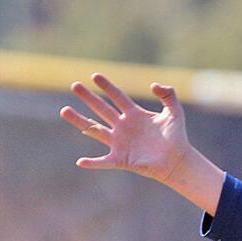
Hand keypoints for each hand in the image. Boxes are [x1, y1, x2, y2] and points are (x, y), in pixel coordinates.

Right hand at [60, 73, 192, 182]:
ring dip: (80, 121)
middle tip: (74, 85)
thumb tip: (153, 84)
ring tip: (64, 110)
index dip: (108, 86)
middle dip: (88, 97)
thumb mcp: (175, 113)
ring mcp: (120, 142)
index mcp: (134, 114)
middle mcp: (123, 126)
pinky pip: (104, 161)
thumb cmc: (176, 137)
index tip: (95, 75)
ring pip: (95, 130)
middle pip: (102, 109)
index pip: (118, 97)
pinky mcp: (121, 159)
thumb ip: (168, 96)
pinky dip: (93, 163)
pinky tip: (81, 162)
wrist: (178, 160)